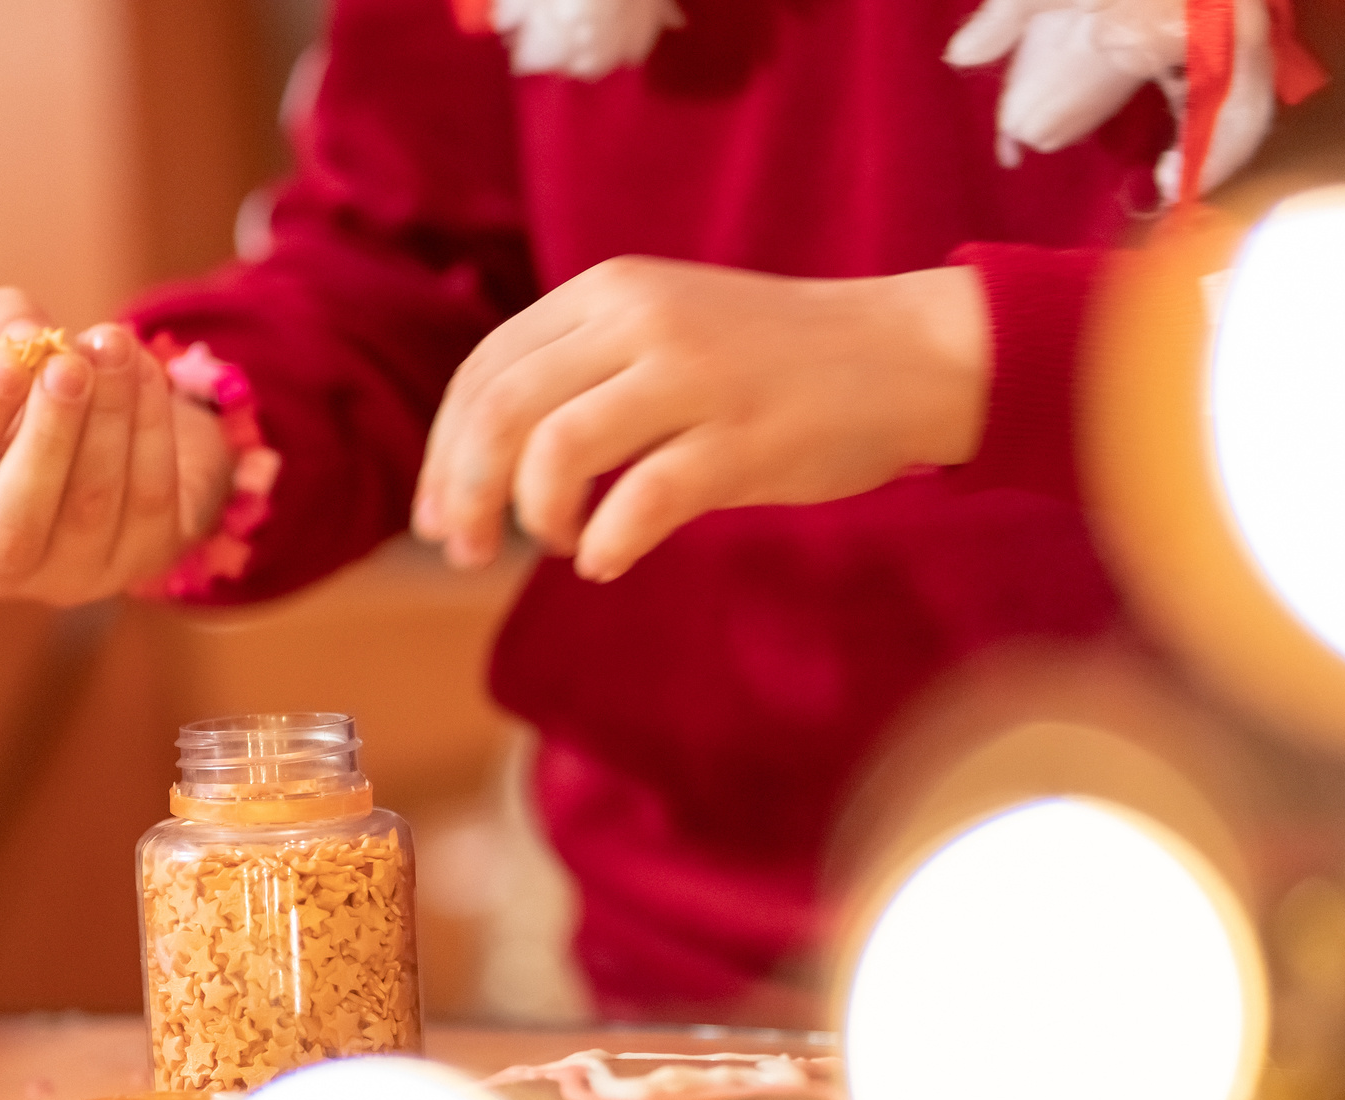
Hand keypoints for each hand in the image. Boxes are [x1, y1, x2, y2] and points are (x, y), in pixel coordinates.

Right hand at [0, 288, 228, 604]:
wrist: (120, 457)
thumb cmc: (36, 415)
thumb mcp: (8, 376)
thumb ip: (1, 339)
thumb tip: (20, 324)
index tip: (3, 363)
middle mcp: (1, 566)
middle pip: (16, 519)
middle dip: (46, 434)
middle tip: (66, 365)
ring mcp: (77, 574)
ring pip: (92, 504)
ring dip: (107, 417)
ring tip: (113, 344)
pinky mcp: (143, 561)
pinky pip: (150, 496)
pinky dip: (151, 428)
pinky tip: (145, 369)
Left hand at [412, 258, 989, 582]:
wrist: (906, 355)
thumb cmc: (778, 364)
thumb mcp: (665, 334)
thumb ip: (585, 374)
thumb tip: (491, 463)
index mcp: (610, 293)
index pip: (487, 370)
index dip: (445, 452)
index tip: (437, 516)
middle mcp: (641, 321)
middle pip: (503, 410)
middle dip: (464, 492)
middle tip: (462, 552)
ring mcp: (694, 377)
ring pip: (556, 451)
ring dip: (532, 517)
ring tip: (558, 544)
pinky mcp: (743, 439)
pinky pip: (642, 500)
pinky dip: (606, 544)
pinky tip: (606, 562)